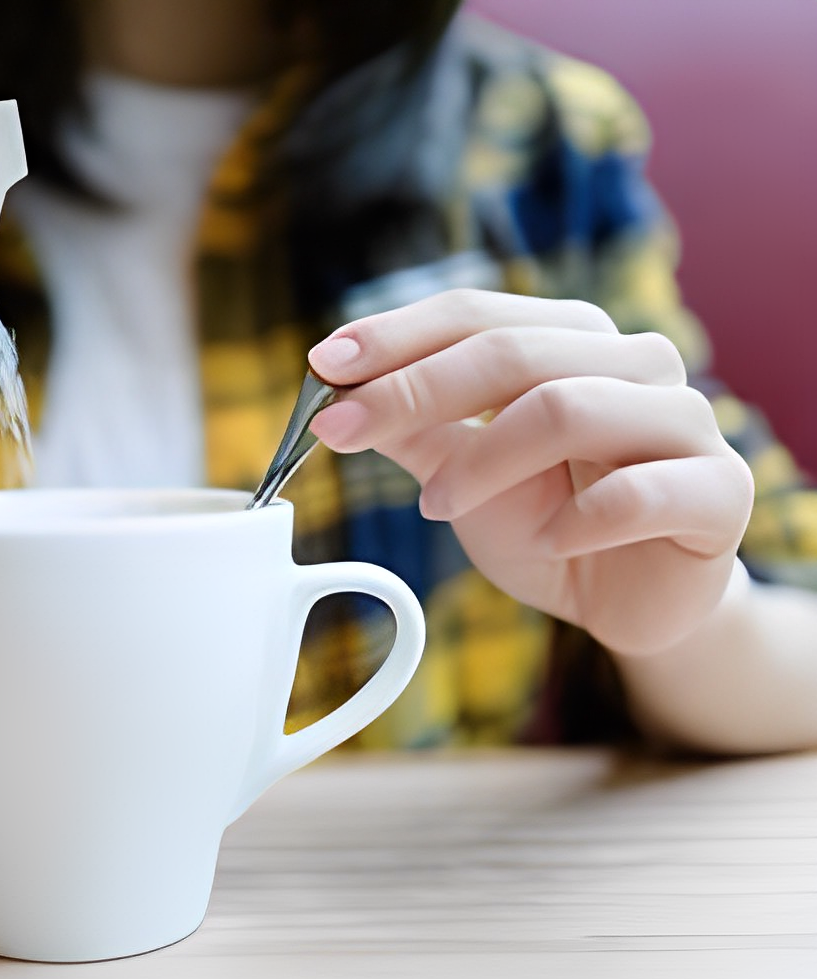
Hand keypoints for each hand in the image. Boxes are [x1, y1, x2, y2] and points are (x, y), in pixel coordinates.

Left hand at [306, 289, 753, 657]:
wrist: (629, 601)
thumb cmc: (548, 522)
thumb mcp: (462, 475)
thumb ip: (412, 431)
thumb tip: (336, 390)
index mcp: (574, 339)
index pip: (475, 314)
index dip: (394, 335)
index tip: (322, 365)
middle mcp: (636, 362)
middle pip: (512, 352)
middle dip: (412, 390)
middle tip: (340, 431)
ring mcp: (684, 421)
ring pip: (566, 408)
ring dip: (483, 462)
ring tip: (439, 505)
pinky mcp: (718, 492)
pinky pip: (634, 493)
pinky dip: (572, 521)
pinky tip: (545, 541)